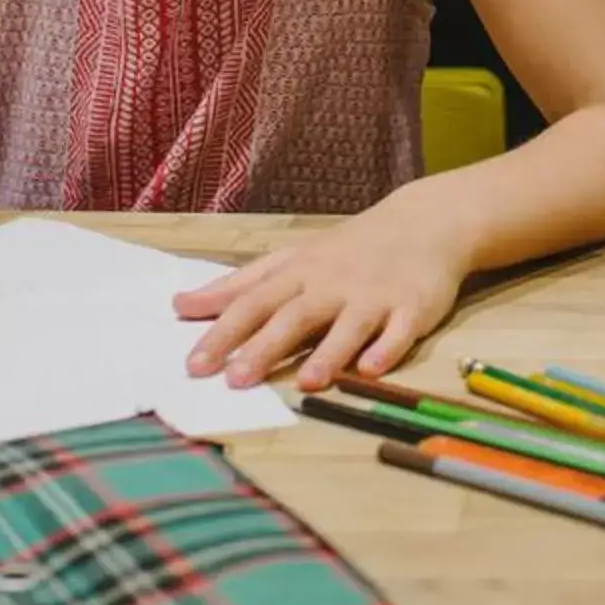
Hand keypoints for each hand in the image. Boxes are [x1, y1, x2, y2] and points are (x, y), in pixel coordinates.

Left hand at [173, 200, 470, 392]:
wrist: (423, 222)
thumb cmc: (347, 250)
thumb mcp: (291, 260)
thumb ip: (239, 285)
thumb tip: (181, 305)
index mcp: (300, 274)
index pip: (254, 303)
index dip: (224, 332)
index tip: (194, 364)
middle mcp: (333, 285)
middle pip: (294, 316)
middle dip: (265, 347)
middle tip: (234, 380)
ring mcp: (374, 296)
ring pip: (348, 325)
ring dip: (329, 353)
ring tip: (308, 382)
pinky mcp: (413, 308)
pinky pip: (400, 331)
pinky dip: (387, 349)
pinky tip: (373, 369)